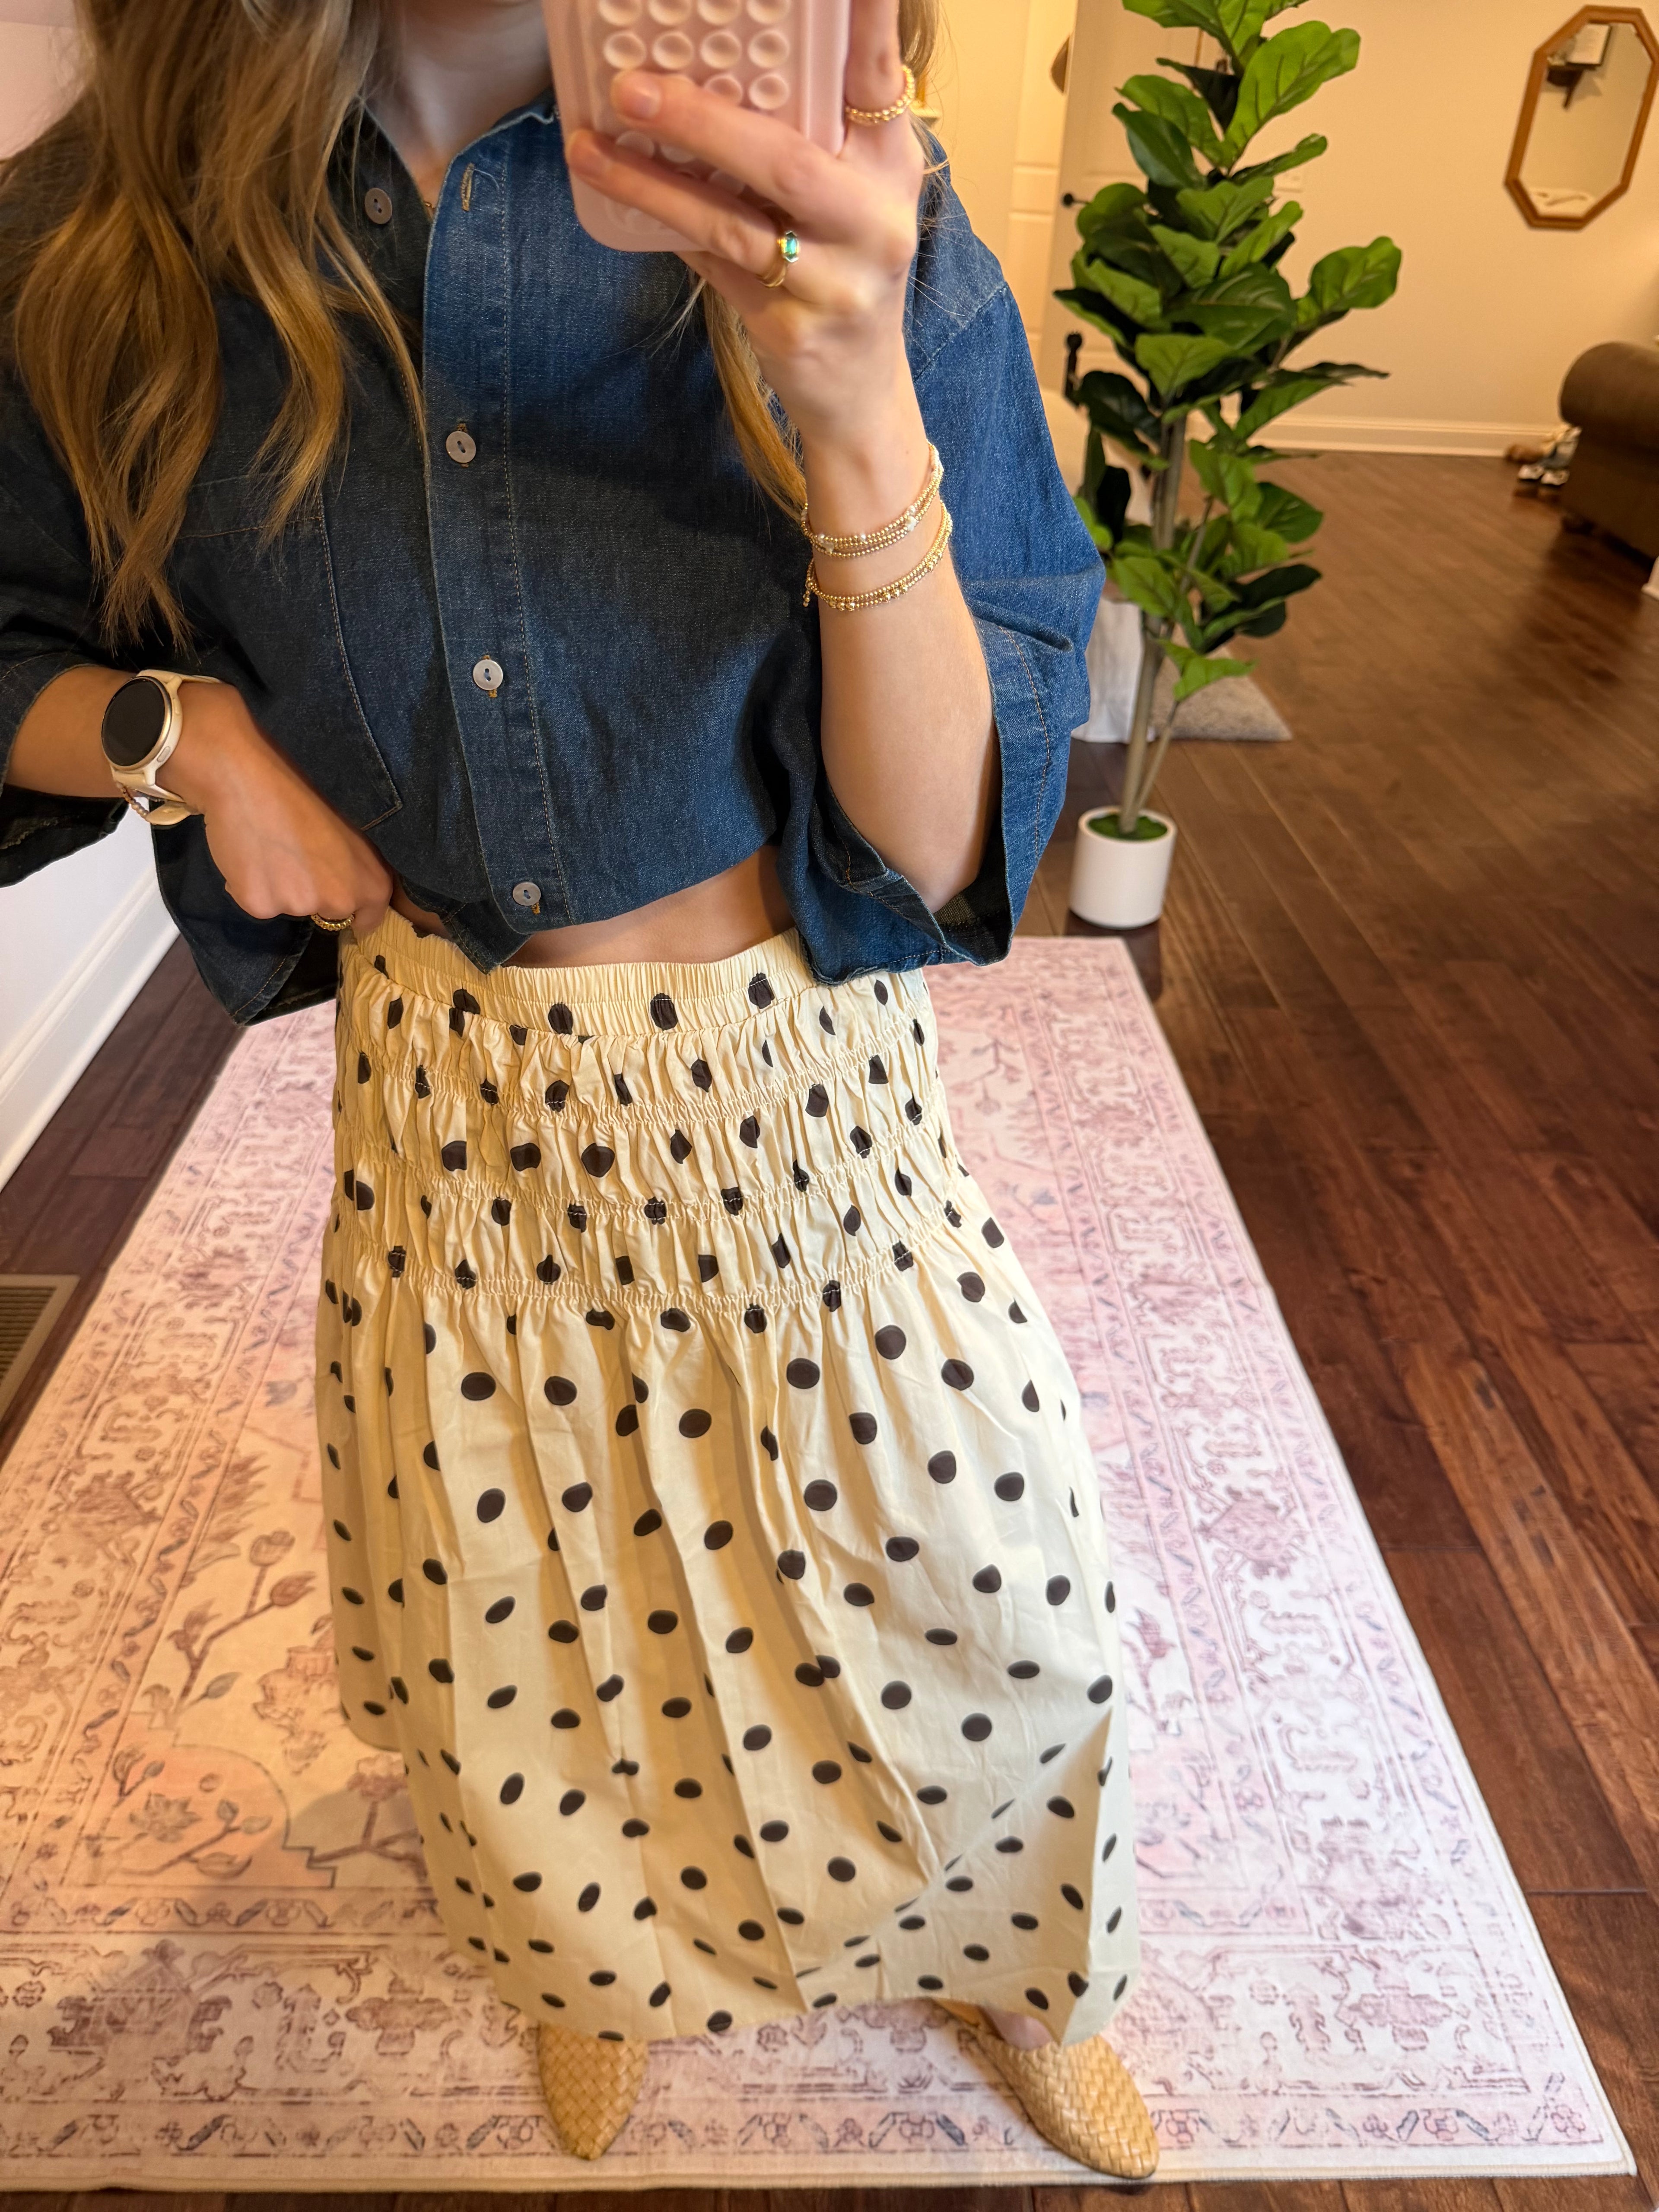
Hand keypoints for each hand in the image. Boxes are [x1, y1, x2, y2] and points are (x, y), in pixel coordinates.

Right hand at [167, 686, 392, 933]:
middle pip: (325, 915)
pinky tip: (247, 857)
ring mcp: (299, 905)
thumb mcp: (349, 833)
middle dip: (311, 895)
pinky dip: (249, 887)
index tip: (345, 909)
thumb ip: (355, 868)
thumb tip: (353, 894)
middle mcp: (340, 901)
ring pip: (287, 908)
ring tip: (267, 849)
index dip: (356, 916)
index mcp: (371, 883)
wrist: (247, 778)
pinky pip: (256, 904)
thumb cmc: (301, 795)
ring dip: (278, 889)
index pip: (368, 920)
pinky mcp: (260, 905)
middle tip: (294, 856)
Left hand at [563, 0, 922, 447]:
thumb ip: (806, 134)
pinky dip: (664, 227)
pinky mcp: (793, 329)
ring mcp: (835, 281)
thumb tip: (708, 63)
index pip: (877, 78)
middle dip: (702, 121)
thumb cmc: (841, 267)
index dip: (864, 22)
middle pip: (785, 160)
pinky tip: (618, 194)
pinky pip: (714, 267)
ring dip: (653, 183)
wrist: (859, 391)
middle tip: (631, 85)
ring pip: (732, 222)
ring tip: (592, 144)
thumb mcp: (846, 192)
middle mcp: (874, 220)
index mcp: (890, 165)